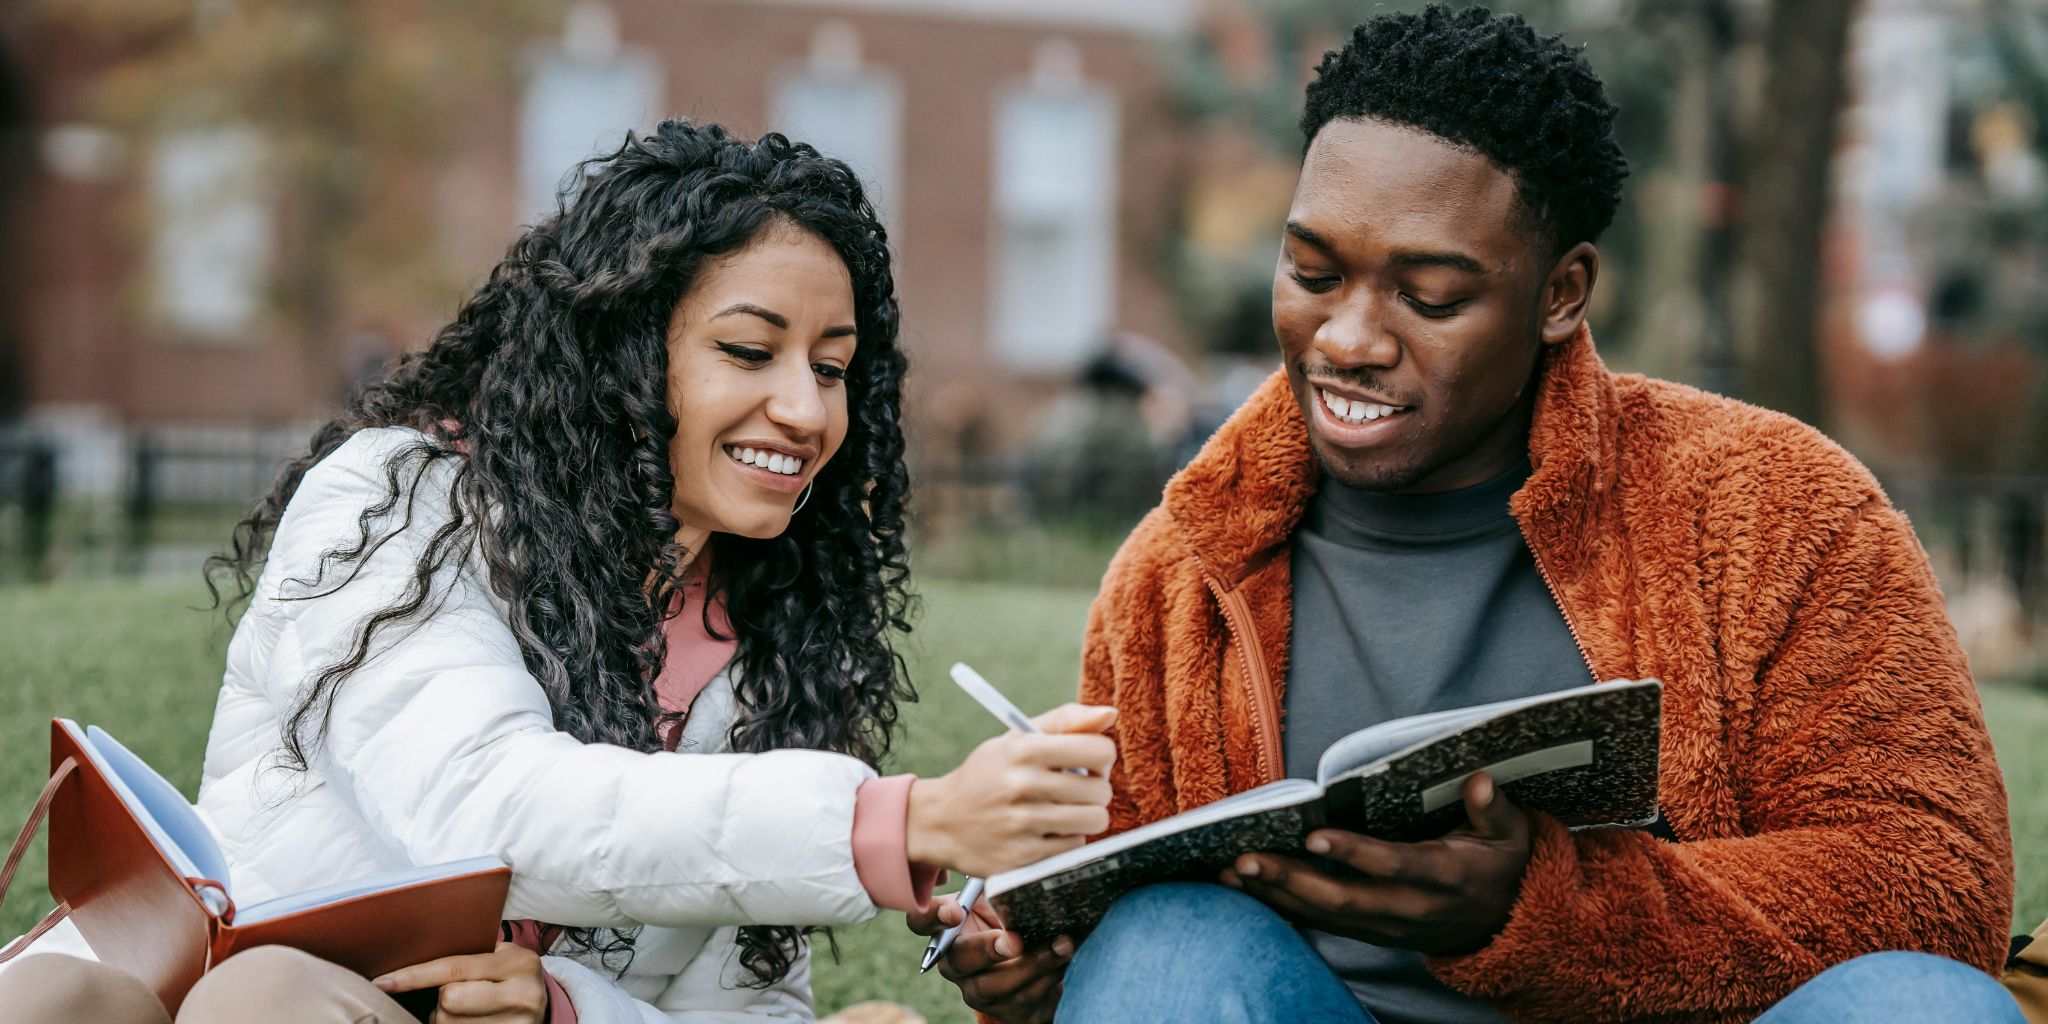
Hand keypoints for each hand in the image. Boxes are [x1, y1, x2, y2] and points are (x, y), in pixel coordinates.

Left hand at [374, 941, 549, 1023]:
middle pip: (449, 1001)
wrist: (543, 1003)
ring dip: (445, 1018)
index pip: (454, 968)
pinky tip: (467, 1021)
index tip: (383, 982)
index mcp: (518, 964)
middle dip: (442, 999)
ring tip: (466, 1009)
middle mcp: (521, 995)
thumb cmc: (511, 974)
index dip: (415, 976)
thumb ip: (472, 953)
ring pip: (449, 1023)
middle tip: (452, 994)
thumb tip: (415, 954)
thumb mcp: (503, 955)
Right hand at [906, 703, 1116, 877]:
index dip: (1101, 757)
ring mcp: (1022, 824)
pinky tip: (1046, 831)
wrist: (941, 821)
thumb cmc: (990, 774)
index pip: (1099, 750)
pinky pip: (1074, 848)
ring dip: (1086, 817)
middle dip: (1095, 789)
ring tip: (1065, 811)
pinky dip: (1067, 840)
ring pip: (1094, 821)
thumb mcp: (1017, 738)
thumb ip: (1066, 721)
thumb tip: (1110, 714)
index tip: (1088, 762)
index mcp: (1024, 749)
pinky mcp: (1022, 857)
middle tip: (1075, 789)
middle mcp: (1022, 785)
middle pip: (1101, 790)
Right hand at [906, 891, 1072, 1023]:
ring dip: (1030, 965)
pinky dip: (1047, 976)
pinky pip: (1021, 997)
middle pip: (957, 960)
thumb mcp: (1001, 901)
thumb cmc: (1011, 921)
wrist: (1034, 966)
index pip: (921, 922)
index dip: (932, 917)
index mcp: (947, 928)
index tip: (956, 910)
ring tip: (1060, 945)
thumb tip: (1020, 867)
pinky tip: (1063, 957)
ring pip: (992, 985)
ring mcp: (974, 989)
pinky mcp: (1002, 1008)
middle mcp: (953, 962)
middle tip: (1014, 940)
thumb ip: (999, 888)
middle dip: (986, 949)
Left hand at [1222, 772, 1531, 954]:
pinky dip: (1283, 907)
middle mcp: (1411, 907)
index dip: (1353, 853)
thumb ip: (1495, 809)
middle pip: (1344, 900)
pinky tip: (1248, 890)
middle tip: (1245, 858)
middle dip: (1291, 879)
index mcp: (1444, 876)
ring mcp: (1389, 926)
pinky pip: (1323, 924)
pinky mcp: (1373, 933)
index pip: (1393, 865)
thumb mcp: (1512, 837)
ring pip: (1325, 916)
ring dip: (1276, 894)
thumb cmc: (1501, 868)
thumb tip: (1479, 780)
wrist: (1505, 926)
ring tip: (1231, 872)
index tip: (1313, 834)